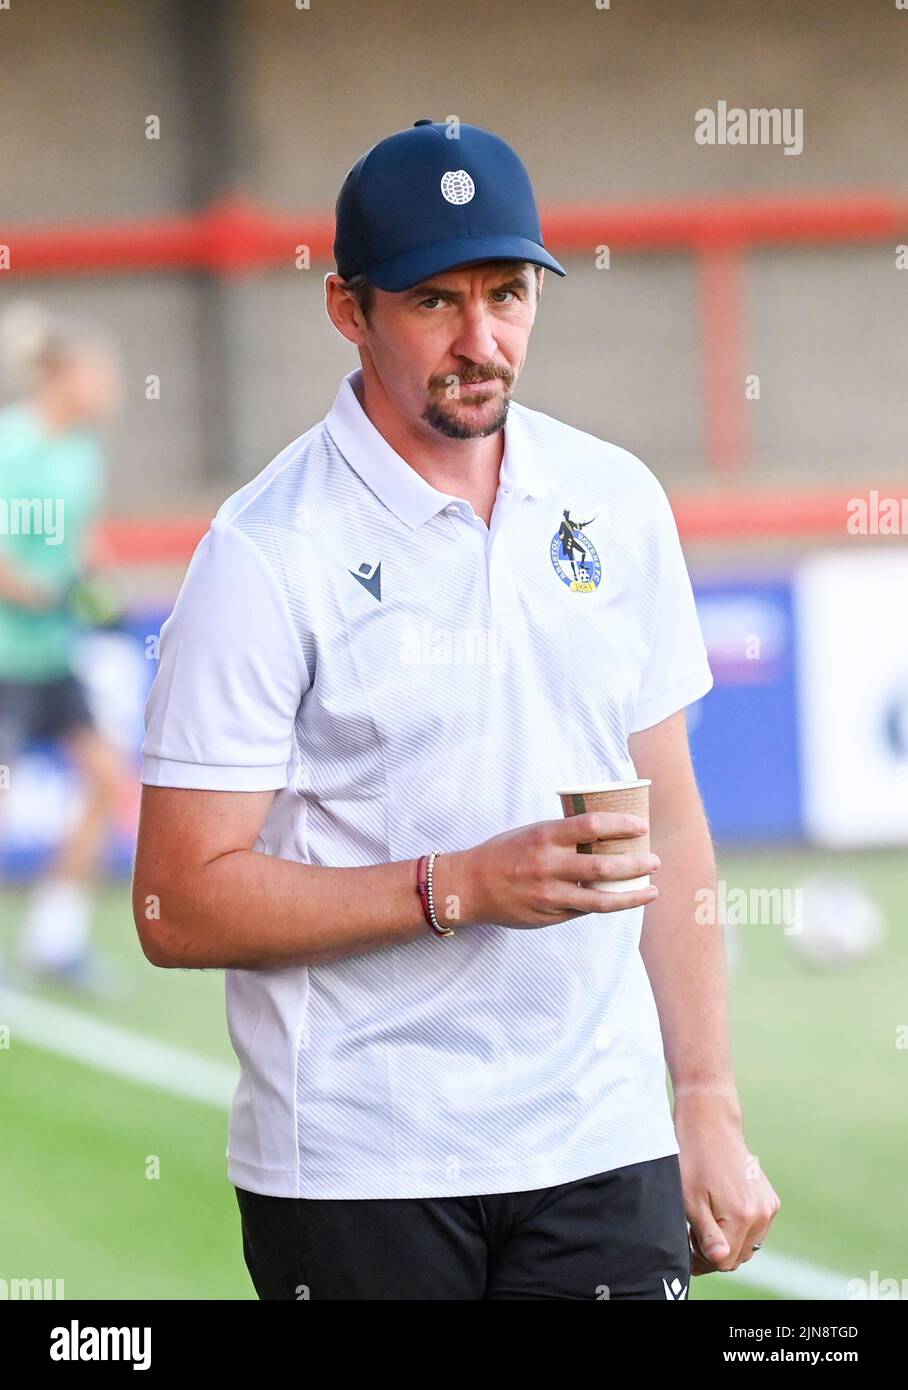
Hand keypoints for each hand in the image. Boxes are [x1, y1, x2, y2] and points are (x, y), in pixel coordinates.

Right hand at [438, 811, 659, 928]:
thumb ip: (564, 836)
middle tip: (655, 860)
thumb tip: (604, 834)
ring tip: (651, 890)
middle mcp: (549, 865)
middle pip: (604, 864)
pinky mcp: (549, 915)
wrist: (470, 886)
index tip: (641, 826)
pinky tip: (622, 901)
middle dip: (636, 863)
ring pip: (601, 898)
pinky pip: (585, 910)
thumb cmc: (504, 854)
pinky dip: (607, 905)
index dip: (621, 825)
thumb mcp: (532, 833)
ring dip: (631, 894)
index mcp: (545, 837)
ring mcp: (550, 894)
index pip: (592, 825)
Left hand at [674, 1089, 781, 1274]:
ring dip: (727, 1241)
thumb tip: (720, 1260)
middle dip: (714, 1251)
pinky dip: (738, 1228)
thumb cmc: (693, 1159)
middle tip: (692, 1230)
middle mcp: (762, 1214)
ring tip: (705, 1217)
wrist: (711, 1122)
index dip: (700, 1259)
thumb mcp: (690, 1198)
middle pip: (737, 1257)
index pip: (723, 1262)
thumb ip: (707, 1234)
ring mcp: (769, 1207)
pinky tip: (720, 1211)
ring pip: (747, 1245)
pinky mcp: (770, 1199)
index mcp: (742, 1217)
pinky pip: (755, 1229)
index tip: (686, 1243)